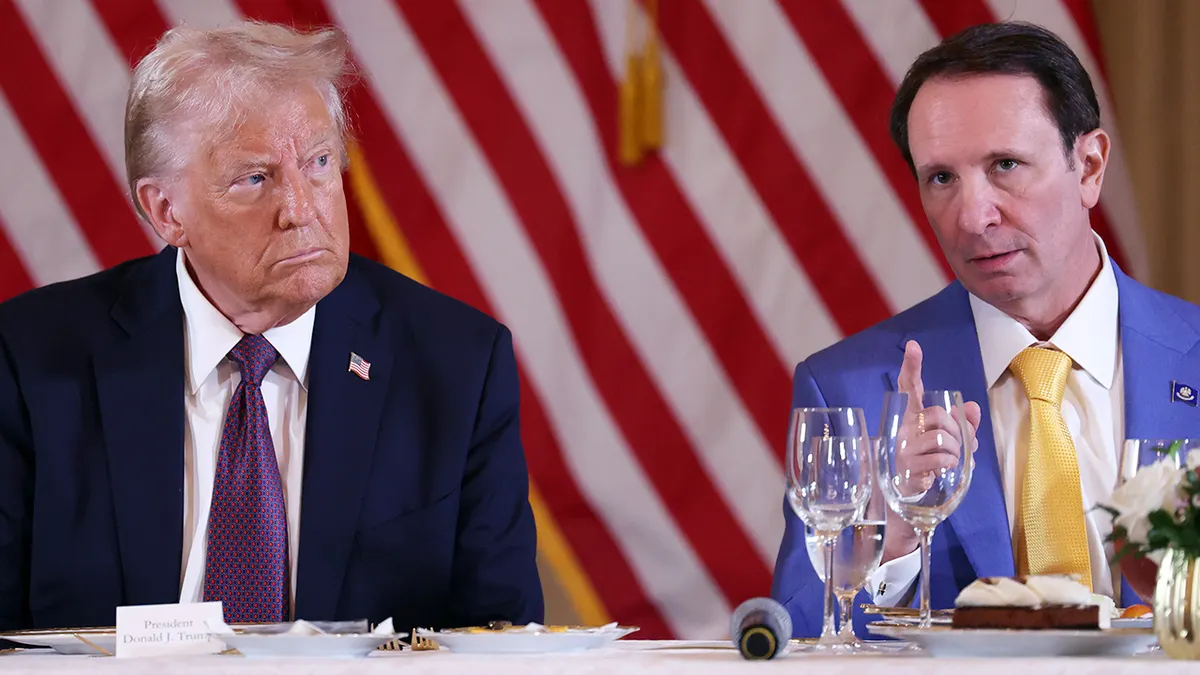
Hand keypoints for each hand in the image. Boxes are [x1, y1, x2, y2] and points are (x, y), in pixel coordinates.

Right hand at [881, 340, 981, 562]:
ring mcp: (904, 448)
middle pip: (937, 415)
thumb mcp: (951, 446)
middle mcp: (904, 429)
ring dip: (957, 451)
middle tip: (960, 446)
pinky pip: (941, 458)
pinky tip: (942, 471)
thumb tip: (974, 407)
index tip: (914, 346)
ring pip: (943, 437)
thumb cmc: (928, 468)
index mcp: (912, 419)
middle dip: (957, 431)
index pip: (909, 387)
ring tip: (952, 461)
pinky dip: (951, 464)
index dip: (911, 367)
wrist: (910, 503)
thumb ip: (964, 427)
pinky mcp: (909, 468)